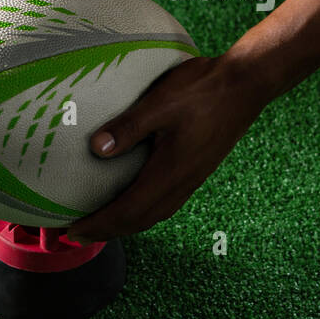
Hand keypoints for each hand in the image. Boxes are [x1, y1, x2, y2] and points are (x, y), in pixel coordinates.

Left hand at [66, 54, 269, 242]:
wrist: (247, 84)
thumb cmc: (204, 90)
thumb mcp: (160, 104)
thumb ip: (128, 127)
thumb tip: (96, 149)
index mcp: (171, 172)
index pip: (128, 211)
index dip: (99, 224)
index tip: (73, 231)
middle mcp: (183, 183)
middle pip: (141, 221)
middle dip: (108, 230)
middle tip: (78, 234)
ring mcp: (193, 177)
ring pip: (156, 214)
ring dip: (127, 223)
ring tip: (103, 223)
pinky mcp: (198, 169)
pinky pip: (166, 202)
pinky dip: (144, 210)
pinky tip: (137, 199)